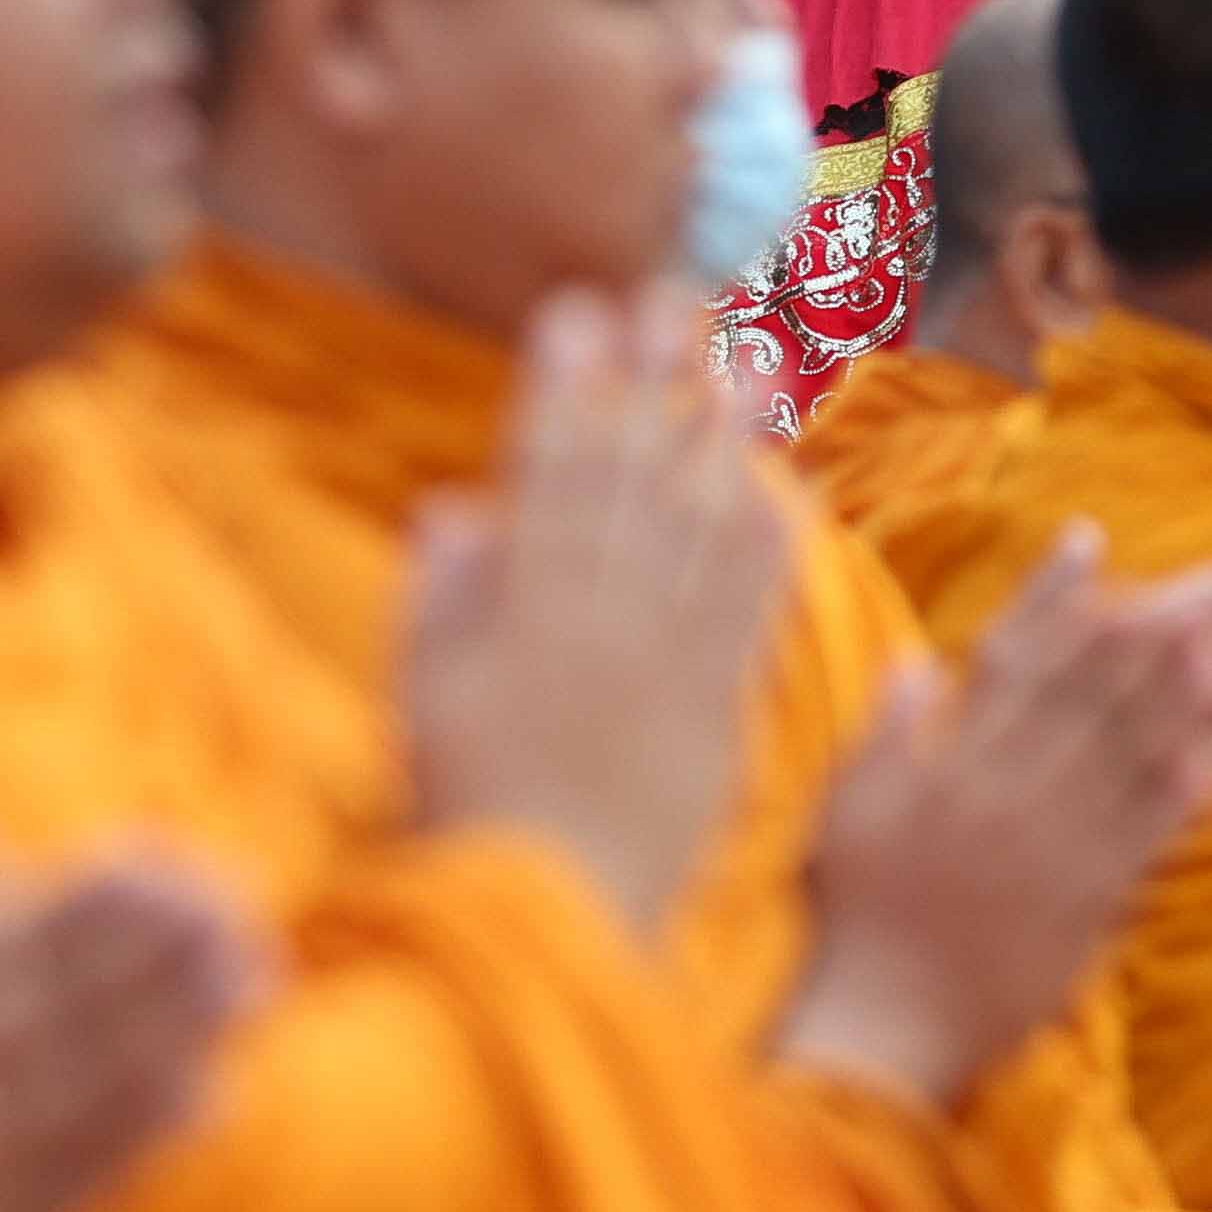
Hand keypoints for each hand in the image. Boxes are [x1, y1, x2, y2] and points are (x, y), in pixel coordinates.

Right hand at [400, 286, 798, 937]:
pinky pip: (750, 608)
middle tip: (675, 296)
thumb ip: (441, 599)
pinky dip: (769, 545)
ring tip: (750, 356)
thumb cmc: (469, 808)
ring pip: (701, 523)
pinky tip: (787, 488)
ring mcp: (666, 657)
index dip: (565, 383)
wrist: (549, 915)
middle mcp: (599, 615)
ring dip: (726, 434)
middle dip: (651, 378)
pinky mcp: (718, 705)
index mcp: (520, 606)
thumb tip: (454, 504)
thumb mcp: (424, 698)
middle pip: (631, 474)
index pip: (546, 469)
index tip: (578, 309)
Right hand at [777, 529, 1211, 1104]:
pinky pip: (1141, 839)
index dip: (1054, 600)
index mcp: (952, 760)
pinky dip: (1182, 796)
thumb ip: (888, 733)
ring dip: (1184, 698)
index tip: (1094, 542)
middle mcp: (1004, 788)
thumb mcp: (852, 812)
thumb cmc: (861, 918)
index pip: (1010, 664)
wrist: (881, 1024)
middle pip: (1089, 695)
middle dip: (1147, 633)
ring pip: (1126, 755)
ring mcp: (1049, 844)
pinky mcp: (1082, 902)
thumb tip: (915, 663)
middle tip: (1202, 582)